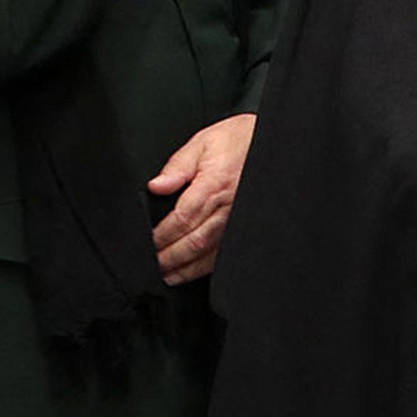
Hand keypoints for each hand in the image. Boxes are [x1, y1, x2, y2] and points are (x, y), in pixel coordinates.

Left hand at [147, 112, 254, 284]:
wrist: (268, 141)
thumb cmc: (236, 141)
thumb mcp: (202, 143)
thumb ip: (177, 166)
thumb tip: (155, 186)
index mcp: (214, 185)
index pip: (183, 218)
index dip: (162, 235)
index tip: (148, 243)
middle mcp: (229, 207)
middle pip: (195, 241)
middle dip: (170, 257)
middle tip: (152, 265)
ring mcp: (239, 221)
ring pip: (210, 253)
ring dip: (186, 268)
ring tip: (167, 275)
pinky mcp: (245, 228)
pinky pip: (224, 254)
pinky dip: (205, 267)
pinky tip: (191, 272)